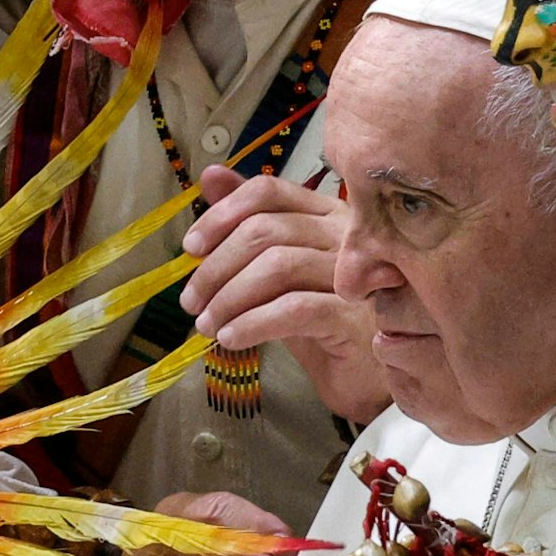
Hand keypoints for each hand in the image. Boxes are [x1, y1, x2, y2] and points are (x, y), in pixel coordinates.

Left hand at [180, 164, 388, 421]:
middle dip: (216, 266)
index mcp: (325, 213)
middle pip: (266, 230)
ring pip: (278, 266)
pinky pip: (294, 309)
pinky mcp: (353, 316)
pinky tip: (231, 338)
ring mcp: (354, 274)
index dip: (223, 214)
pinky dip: (254, 322)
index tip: (191, 248)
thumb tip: (210, 177)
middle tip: (192, 302)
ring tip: (207, 325)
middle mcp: (344, 235)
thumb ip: (249, 225)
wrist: (365, 378)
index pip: (268, 191)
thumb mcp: (279, 272)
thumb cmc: (324, 321)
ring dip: (229, 297)